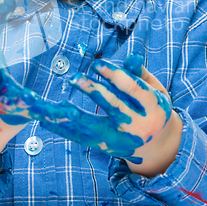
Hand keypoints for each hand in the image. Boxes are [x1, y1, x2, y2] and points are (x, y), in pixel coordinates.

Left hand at [29, 55, 181, 175]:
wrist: (159, 148)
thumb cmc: (154, 110)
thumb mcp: (156, 90)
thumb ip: (140, 74)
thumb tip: (131, 57)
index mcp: (153, 108)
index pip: (133, 89)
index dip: (115, 75)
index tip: (96, 64)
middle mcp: (137, 125)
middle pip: (113, 107)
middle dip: (93, 92)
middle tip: (74, 78)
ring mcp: (120, 139)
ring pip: (93, 127)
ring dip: (72, 115)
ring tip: (56, 104)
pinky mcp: (105, 147)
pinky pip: (81, 138)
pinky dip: (63, 128)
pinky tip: (47, 118)